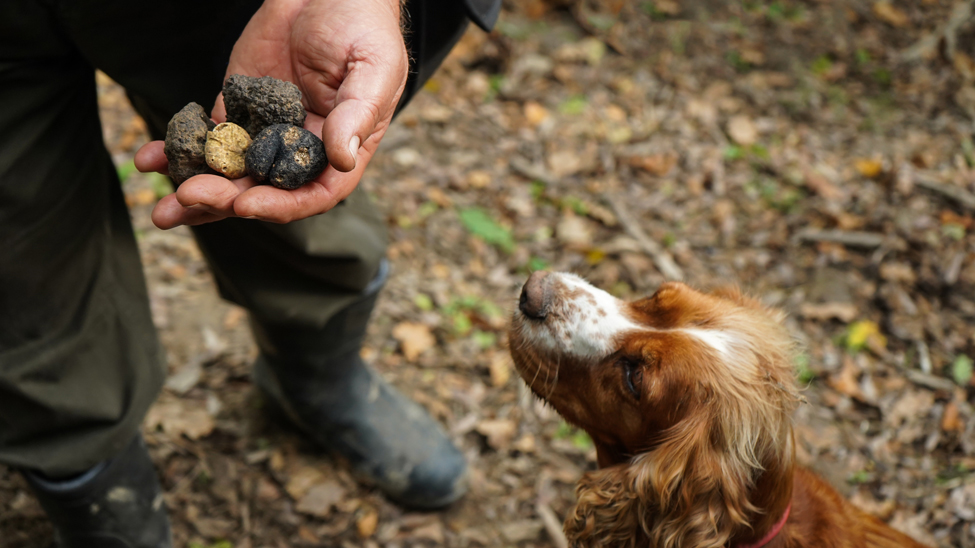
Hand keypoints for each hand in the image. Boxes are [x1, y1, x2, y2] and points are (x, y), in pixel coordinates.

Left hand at [136, 0, 406, 227]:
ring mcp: (265, 131)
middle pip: (261, 189)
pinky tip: (152, 158)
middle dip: (224, 199)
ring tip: (162, 208)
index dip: (279, 205)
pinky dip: (179, 150)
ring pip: (229, 173)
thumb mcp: (373, 70)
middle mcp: (300, 150)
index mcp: (339, 150)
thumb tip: (342, 160)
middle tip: (188, 197)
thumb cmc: (363, 27)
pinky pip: (207, 137)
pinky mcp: (237, 108)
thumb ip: (357, 114)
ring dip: (195, 190)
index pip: (311, 194)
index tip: (244, 204)